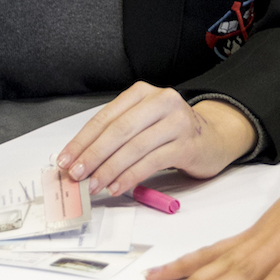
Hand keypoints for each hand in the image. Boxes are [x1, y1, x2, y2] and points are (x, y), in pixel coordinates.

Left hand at [57, 85, 254, 196]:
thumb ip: (116, 137)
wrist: (214, 137)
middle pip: (118, 130)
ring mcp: (177, 121)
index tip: (65, 160)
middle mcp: (160, 101)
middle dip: (93, 155)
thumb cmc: (171, 132)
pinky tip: (117, 186)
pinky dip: (130, 176)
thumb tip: (80, 160)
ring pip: (134, 147)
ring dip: (109, 169)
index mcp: (142, 93)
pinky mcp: (187, 144)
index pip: (105, 117)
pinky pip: (152, 161)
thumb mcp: (143, 124)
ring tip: (94, 185)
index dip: (82, 140)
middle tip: (76, 174)